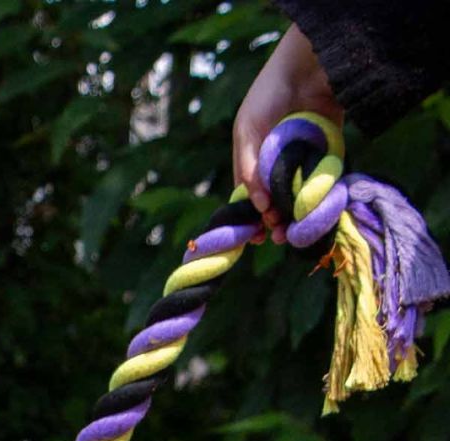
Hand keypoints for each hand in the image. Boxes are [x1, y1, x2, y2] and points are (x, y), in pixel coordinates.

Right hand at [233, 25, 343, 242]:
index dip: (250, 219)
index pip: (249, 198)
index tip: (252, 237)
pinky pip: (322, 183)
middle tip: (274, 236)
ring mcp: (303, 162)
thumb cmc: (270, 95)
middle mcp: (277, 165)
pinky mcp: (327, 155)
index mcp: (253, 161)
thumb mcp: (248, 131)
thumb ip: (248, 169)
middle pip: (274, 203)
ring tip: (291, 230)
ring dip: (293, 217)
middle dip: (273, 223)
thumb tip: (258, 207)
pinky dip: (317, 199)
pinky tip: (311, 212)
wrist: (308, 67)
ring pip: (297, 198)